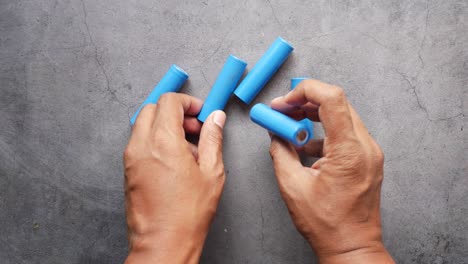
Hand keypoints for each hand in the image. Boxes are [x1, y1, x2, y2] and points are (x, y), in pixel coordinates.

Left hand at [123, 93, 225, 263]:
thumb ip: (213, 139)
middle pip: (153, 109)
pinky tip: (174, 162)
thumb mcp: (211, 172)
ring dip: (165, 127)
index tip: (200, 112)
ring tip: (187, 149)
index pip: (169, 101)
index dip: (188, 102)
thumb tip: (215, 119)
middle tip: (194, 129)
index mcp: (163, 141)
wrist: (163, 243)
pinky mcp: (127, 171)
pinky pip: (139, 143)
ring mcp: (131, 158)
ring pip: (144, 125)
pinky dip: (155, 141)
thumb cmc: (187, 214)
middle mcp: (141, 145)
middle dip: (175, 112)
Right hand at [269, 80, 393, 262]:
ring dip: (313, 116)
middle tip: (281, 110)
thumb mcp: (292, 186)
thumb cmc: (327, 224)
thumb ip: (281, 152)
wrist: (352, 245)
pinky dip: (323, 132)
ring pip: (340, 116)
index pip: (332, 98)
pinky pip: (344, 133)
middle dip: (305, 102)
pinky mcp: (367, 159)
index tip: (284, 101)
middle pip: (336, 103)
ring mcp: (369, 152)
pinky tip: (304, 144)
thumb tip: (275, 133)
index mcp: (350, 151)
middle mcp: (366, 146)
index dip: (305, 91)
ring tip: (289, 126)